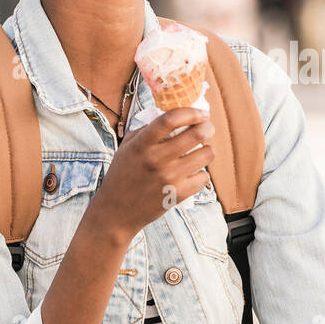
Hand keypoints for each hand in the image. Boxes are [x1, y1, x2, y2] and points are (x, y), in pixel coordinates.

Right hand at [87, 107, 214, 241]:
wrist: (116, 211)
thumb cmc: (123, 174)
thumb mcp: (128, 146)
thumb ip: (148, 129)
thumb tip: (176, 116)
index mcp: (142, 144)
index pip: (171, 119)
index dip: (191, 112)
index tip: (201, 113)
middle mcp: (156, 159)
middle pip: (196, 135)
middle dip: (207, 127)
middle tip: (207, 128)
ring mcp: (168, 178)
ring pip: (206, 155)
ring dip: (208, 150)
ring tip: (202, 150)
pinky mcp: (177, 195)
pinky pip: (204, 177)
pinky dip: (202, 173)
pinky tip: (193, 172)